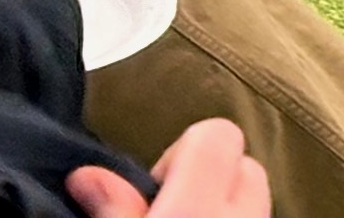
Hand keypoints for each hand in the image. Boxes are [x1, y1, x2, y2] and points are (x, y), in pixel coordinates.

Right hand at [72, 120, 271, 217]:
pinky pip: (258, 216)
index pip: (218, 133)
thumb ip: (113, 207)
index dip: (183, 152)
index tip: (152, 187)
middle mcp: (245, 213)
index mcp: (198, 205)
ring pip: (253, 196)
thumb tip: (85, 173)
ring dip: (224, 201)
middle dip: (211, 177)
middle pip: (245, 163)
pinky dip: (234, 217)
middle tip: (170, 206)